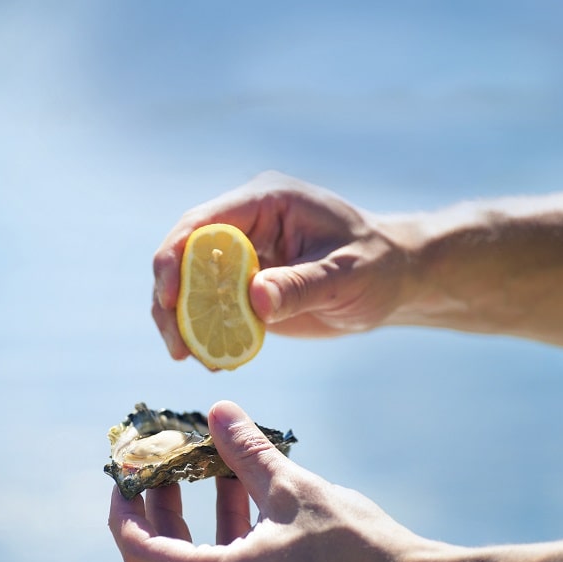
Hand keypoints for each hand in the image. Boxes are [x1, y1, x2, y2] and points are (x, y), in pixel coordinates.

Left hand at [109, 400, 453, 561]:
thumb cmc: (360, 552)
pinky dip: (230, 540)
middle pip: (166, 559)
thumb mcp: (294, 489)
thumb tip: (217, 411)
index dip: (124, 508)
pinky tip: (252, 497)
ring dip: (201, 518)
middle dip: (162, 506)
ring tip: (214, 467)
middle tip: (165, 462)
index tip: (126, 473)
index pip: (139, 551)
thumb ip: (247, 452)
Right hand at [152, 171, 410, 359]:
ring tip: (186, 356)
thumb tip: (254, 299)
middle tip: (176, 345)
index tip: (167, 297)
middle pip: (183, 254)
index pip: (203, 223)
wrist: (394, 279)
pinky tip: (210, 359)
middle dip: (169, 298)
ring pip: (188, 283)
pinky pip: (208, 306)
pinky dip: (202, 332)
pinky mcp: (243, 285)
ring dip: (180, 320)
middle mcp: (245, 224)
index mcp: (265, 202)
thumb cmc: (378, 265)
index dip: (174, 256)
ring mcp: (240, 255)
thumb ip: (301, 285)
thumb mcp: (346, 276)